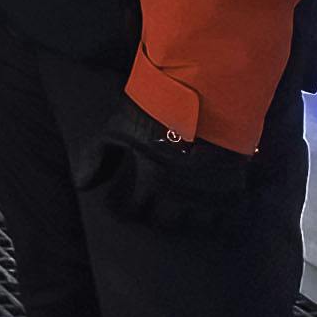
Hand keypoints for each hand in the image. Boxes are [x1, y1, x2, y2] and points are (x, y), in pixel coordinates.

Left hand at [78, 101, 253, 232]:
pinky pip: (230, 220)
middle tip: (153, 202)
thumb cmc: (157, 110)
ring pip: (197, 224)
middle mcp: (181, 195)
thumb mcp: (118, 128)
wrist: (204, 91)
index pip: (132, 211)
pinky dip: (222, 219)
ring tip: (182, 206)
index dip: (124, 206)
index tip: (123, 200)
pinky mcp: (235, 188)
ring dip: (188, 217)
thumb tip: (81, 185)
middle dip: (155, 213)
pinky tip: (213, 212)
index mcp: (151, 182)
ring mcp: (210, 194)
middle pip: (164, 221)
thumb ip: (95, 156)